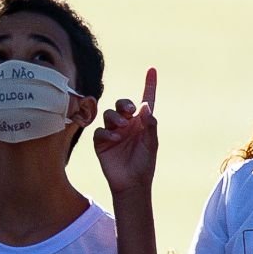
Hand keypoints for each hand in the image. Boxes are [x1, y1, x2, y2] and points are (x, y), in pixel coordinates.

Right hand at [93, 68, 159, 193]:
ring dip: (115, 117)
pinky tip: (114, 139)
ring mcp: (113, 132)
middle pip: (123, 104)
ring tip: (121, 127)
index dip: (149, 85)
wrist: (132, 183)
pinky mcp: (101, 142)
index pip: (145, 100)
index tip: (152, 70)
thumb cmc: (145, 164)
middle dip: (125, 104)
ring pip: (109, 114)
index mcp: (142, 123)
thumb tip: (145, 106)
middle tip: (130, 112)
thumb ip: (149, 125)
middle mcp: (127, 125)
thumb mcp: (151, 144)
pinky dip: (107, 132)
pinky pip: (100, 130)